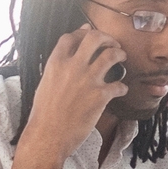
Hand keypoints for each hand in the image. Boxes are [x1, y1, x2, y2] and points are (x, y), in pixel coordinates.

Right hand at [22, 25, 128, 156]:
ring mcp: (88, 80)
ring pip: (111, 55)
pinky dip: (123, 87)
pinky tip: (121, 90)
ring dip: (120, 54)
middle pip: (94, 38)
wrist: (48, 136)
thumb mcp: (45, 83)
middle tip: (113, 44)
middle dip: (107, 38)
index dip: (82, 33)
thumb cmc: (44, 113)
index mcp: (56, 63)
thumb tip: (66, 56)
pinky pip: (120, 84)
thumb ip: (57, 68)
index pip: (71, 37)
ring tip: (122, 58)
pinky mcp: (101, 96)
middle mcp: (72, 67)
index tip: (90, 34)